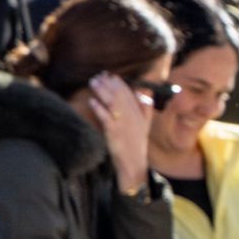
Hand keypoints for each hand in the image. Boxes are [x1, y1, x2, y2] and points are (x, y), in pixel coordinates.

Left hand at [86, 72, 152, 192]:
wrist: (134, 163)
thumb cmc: (137, 144)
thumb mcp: (146, 124)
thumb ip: (146, 108)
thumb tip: (144, 93)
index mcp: (139, 112)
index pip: (129, 92)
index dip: (118, 82)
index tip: (109, 75)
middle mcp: (132, 115)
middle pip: (119, 94)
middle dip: (108, 83)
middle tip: (98, 76)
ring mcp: (123, 123)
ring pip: (112, 103)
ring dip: (102, 91)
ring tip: (93, 83)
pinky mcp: (114, 132)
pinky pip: (106, 118)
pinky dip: (99, 108)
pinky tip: (92, 102)